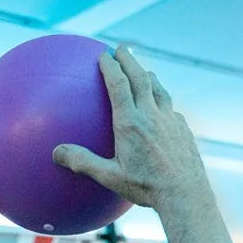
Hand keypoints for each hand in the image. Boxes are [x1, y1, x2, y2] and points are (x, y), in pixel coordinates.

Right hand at [52, 45, 209, 211]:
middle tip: (122, 48)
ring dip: (148, 76)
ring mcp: (170, 120)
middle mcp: (151, 115)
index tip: (104, 54)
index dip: (111, 66)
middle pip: (140, 78)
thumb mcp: (110, 177)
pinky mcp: (183, 130)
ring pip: (159, 89)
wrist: (186, 194)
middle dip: (129, 60)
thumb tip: (56, 153)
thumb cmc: (146, 188)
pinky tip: (162, 109)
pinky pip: (171, 110)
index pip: (119, 84)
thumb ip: (83, 162)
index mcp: (130, 122)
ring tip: (143, 72)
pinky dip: (162, 102)